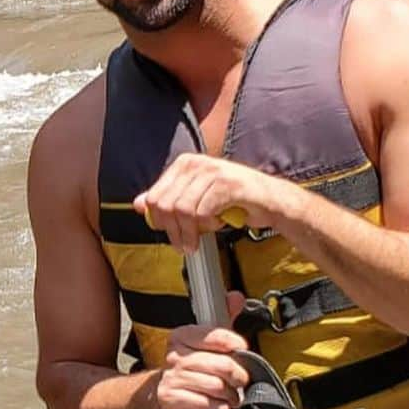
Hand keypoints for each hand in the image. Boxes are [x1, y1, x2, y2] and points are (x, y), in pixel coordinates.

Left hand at [133, 154, 298, 252]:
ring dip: (190, 232)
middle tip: (184, 245)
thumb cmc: (233, 201)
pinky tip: (218, 224)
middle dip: (173, 230)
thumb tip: (138, 204)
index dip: (158, 221)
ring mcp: (213, 171)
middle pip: (165, 205)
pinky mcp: (228, 185)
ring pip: (183, 210)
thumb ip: (168, 200)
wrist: (271, 201)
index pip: (154, 196)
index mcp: (184, 164)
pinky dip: (208, 225)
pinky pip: (203, 212)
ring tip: (199, 238)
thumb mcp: (195, 199)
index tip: (169, 234)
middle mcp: (197, 163)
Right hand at [156, 291, 249, 408]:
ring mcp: (173, 377)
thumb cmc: (189, 363)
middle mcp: (175, 355)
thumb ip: (223, 318)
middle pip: (222, 365)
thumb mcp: (202, 339)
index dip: (235, 344)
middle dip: (239, 376)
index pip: (216, 336)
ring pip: (217, 387)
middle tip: (241, 379)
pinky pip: (207, 404)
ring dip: (231, 395)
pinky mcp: (172, 398)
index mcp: (182, 336)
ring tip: (232, 395)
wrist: (160, 388)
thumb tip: (236, 297)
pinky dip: (219, 408)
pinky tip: (221, 405)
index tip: (242, 349)